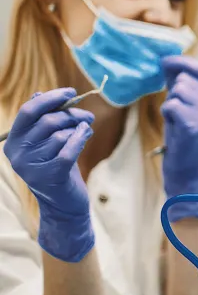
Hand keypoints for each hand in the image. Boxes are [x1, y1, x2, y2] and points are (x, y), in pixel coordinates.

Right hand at [3, 89, 94, 261]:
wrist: (63, 203)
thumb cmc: (57, 165)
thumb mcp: (46, 141)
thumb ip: (43, 119)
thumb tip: (39, 94)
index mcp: (13, 141)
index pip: (28, 111)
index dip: (50, 98)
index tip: (70, 91)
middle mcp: (18, 154)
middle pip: (48, 121)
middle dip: (72, 114)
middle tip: (87, 116)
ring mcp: (31, 167)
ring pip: (60, 135)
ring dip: (78, 129)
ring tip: (85, 131)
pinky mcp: (50, 176)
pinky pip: (69, 149)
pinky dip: (81, 138)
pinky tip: (87, 134)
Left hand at [160, 56, 197, 220]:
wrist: (187, 170)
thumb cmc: (184, 138)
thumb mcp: (188, 107)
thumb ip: (181, 84)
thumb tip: (167, 61)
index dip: (181, 62)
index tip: (165, 61)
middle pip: (185, 80)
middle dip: (174, 92)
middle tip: (176, 111)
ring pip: (178, 91)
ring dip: (170, 104)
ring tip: (175, 120)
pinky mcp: (193, 125)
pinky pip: (171, 105)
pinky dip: (167, 114)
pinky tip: (173, 126)